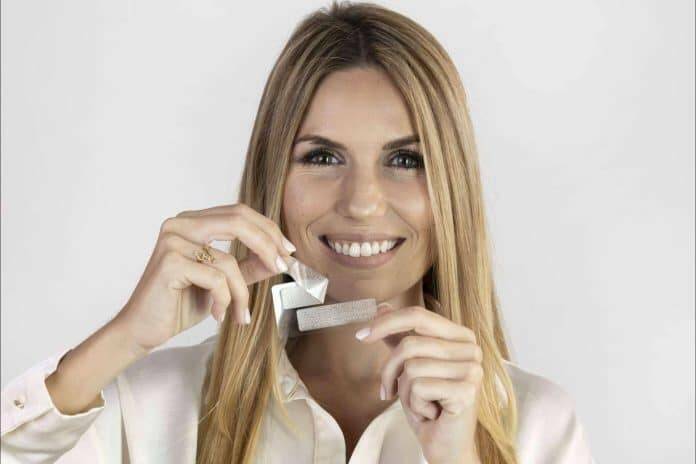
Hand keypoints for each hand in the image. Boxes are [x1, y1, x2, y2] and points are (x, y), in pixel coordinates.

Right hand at [114, 203, 295, 353]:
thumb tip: (281, 258)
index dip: (268, 230)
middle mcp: (180, 224)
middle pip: (238, 221)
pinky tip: (218, 315)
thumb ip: (249, 267)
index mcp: (192, 222)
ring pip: (229, 260)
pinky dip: (224, 301)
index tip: (288, 252)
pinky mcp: (169, 262)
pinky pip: (216, 279)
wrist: (143, 330)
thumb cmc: (179, 304)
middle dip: (267, 246)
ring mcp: (172, 241)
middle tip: (282, 267)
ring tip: (240, 314)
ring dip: (242, 294)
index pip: (239, 213)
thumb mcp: (224, 283)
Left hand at [356, 303, 482, 463]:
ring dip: (404, 391)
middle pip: (410, 343)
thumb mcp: (410, 367)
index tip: (361, 335)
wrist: (446, 444)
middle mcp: (471, 349)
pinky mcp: (466, 391)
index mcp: (460, 336)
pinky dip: (414, 404)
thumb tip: (382, 307)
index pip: (418, 315)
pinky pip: (419, 387)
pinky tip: (429, 413)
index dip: (386, 323)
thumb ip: (399, 337)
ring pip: (412, 366)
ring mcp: (472, 369)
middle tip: (387, 390)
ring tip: (418, 403)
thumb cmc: (430, 405)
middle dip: (389, 369)